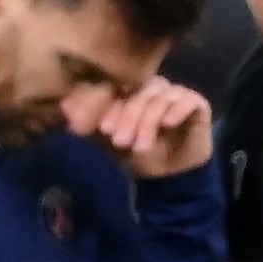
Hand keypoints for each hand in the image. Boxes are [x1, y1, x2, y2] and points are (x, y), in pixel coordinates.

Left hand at [98, 76, 213, 177]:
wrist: (168, 177)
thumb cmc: (137, 155)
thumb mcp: (107, 141)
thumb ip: (87, 123)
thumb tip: (65, 106)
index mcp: (130, 89)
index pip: (119, 84)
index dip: (111, 104)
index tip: (103, 129)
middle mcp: (152, 86)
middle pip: (139, 89)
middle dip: (128, 116)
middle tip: (121, 141)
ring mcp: (175, 93)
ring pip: (160, 96)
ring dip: (149, 121)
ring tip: (141, 146)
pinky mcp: (197, 103)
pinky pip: (188, 99)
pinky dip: (177, 110)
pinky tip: (167, 125)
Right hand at [216, 40, 262, 261]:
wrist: (249, 244)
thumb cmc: (256, 208)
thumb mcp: (259, 164)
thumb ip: (261, 137)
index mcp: (230, 132)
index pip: (240, 89)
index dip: (254, 64)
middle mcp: (228, 135)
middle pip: (242, 88)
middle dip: (262, 62)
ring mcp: (236, 148)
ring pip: (251, 103)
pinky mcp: (248, 164)